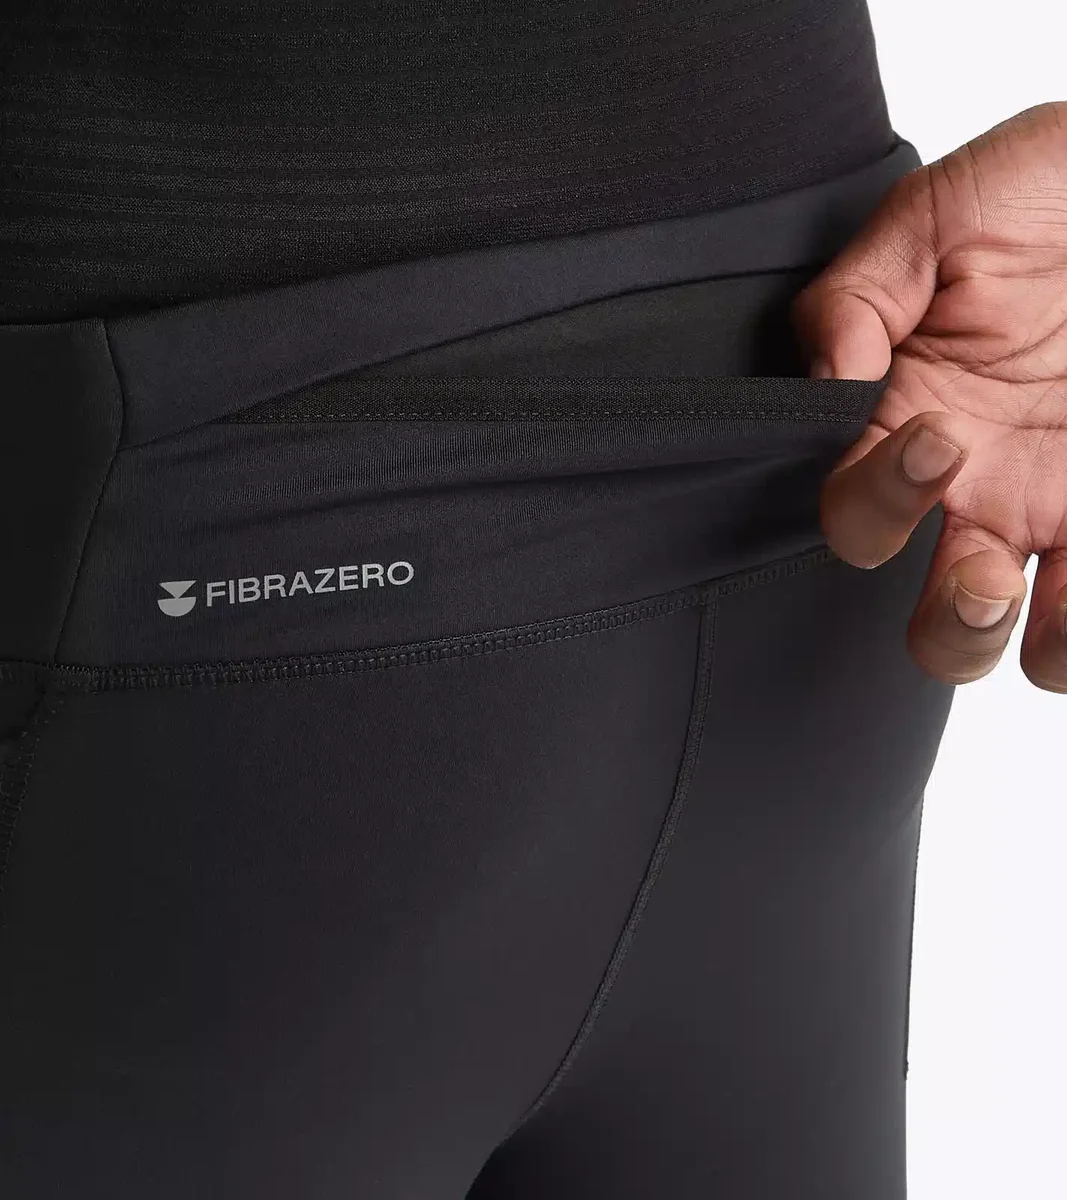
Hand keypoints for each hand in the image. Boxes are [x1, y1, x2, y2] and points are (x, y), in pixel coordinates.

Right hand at [791, 101, 1066, 690]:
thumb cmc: (1049, 191)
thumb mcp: (935, 218)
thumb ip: (856, 299)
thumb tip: (834, 382)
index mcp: (917, 429)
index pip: (857, 519)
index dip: (877, 502)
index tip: (933, 436)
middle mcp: (991, 492)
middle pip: (944, 628)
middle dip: (955, 626)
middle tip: (986, 576)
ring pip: (1045, 648)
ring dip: (1053, 648)